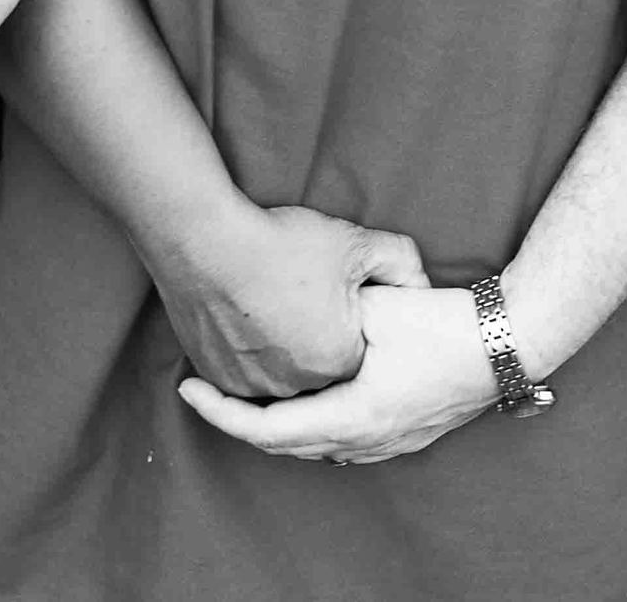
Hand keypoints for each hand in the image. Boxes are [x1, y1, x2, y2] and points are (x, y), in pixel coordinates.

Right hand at [145, 202, 427, 397]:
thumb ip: (403, 264)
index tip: (337, 300)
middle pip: (318, 371)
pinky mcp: (216, 377)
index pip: (358, 356)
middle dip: (316, 344)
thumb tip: (422, 285)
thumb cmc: (282, 242)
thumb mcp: (357, 242)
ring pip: (278, 379)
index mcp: (339, 362)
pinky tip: (250, 322)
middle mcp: (296, 387)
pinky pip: (241, 378)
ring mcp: (251, 386)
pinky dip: (248, 358)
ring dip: (281, 358)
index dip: (349, 324)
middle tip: (303, 302)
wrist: (205, 239)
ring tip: (277, 310)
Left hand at [179, 284, 496, 464]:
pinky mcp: (405, 433)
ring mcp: (388, 443)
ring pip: (314, 445)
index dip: (220, 412)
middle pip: (285, 444)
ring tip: (248, 391)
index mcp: (351, 416)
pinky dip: (310, 422)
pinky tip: (304, 395)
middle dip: (242, 419)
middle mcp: (365, 441)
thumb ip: (327, 313)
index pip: (267, 429)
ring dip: (277, 424)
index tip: (187, 390)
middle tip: (208, 390)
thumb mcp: (373, 305)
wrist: (509, 341)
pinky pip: (340, 439)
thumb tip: (293, 312)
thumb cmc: (442, 323)